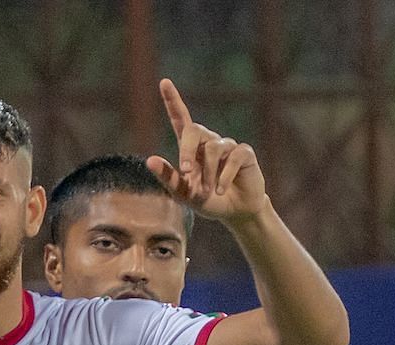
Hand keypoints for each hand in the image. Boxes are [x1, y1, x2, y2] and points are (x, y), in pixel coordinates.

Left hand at [146, 79, 266, 224]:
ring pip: (213, 148)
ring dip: (207, 173)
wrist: (234, 212)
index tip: (164, 82)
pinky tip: (219, 189)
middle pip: (194, 130)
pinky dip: (223, 176)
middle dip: (187, 151)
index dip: (173, 101)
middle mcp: (208, 142)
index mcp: (190, 148)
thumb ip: (168, 177)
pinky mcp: (244, 153)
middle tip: (186, 172)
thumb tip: (150, 160)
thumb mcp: (183, 193)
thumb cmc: (206, 200)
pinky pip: (233, 158)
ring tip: (207, 191)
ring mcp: (228, 146)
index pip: (181, 119)